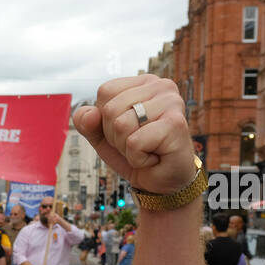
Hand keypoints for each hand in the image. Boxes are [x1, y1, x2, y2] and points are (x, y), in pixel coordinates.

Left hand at [73, 75, 195, 194]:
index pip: (105, 91)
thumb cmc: (137, 153)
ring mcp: (171, 103)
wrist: (162, 182)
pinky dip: (137, 158)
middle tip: (137, 144)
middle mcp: (162, 86)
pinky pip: (134, 142)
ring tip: (146, 149)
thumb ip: (88, 123)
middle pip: (110, 109)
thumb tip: (88, 113)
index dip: (106, 119)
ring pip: (121, 125)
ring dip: (126, 148)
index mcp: (144, 82)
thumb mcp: (103, 137)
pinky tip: (154, 158)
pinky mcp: (176, 124)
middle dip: (115, 136)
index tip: (127, 131)